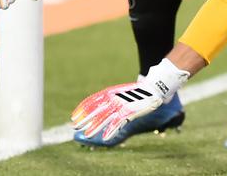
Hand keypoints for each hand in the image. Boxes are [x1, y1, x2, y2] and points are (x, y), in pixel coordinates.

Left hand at [70, 58, 188, 140]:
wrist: (153, 88)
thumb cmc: (136, 92)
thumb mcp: (120, 94)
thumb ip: (111, 99)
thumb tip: (101, 105)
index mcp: (110, 92)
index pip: (92, 100)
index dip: (82, 109)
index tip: (74, 116)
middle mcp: (113, 98)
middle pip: (95, 110)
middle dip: (84, 118)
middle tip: (74, 125)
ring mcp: (121, 105)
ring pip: (104, 117)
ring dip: (94, 126)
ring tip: (86, 134)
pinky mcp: (129, 112)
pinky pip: (118, 123)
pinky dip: (111, 130)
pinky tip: (104, 137)